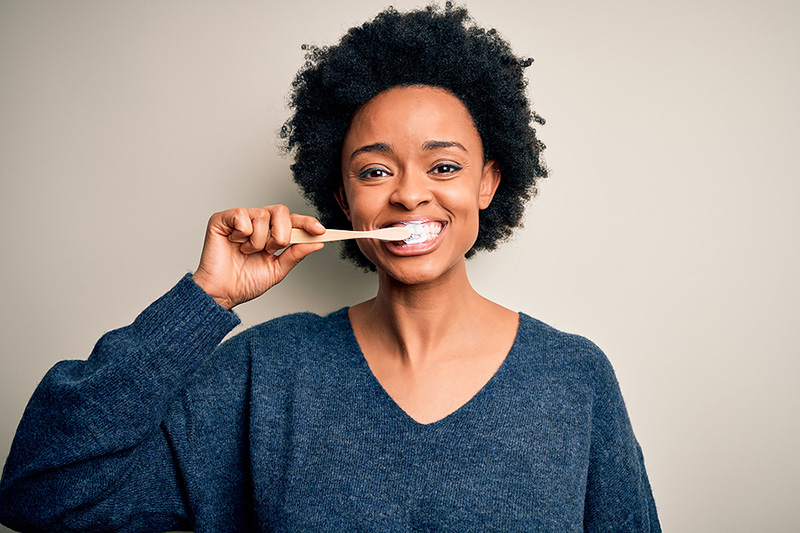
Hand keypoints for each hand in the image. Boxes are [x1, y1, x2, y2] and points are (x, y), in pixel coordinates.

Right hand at [192, 205, 324, 308]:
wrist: (222, 293)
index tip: (320, 231)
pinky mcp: (223, 219)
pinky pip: (241, 215)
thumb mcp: (277, 270)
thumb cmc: (245, 282)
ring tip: (247, 252)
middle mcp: (258, 223)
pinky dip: (241, 233)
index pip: (293, 221)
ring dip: (258, 241)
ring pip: (262, 215)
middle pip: (281, 210)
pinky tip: (234, 243)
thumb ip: (296, 254)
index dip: (308, 223)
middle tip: (269, 251)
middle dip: (281, 235)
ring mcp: (240, 219)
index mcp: (272, 233)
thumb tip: (317, 243)